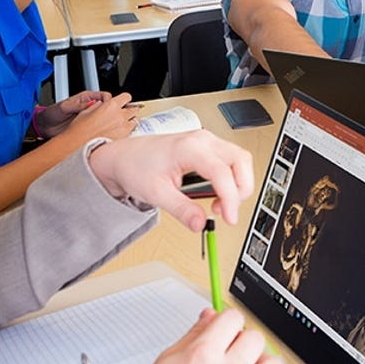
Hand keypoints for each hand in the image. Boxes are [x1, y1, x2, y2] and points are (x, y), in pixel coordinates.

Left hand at [38, 90, 116, 137]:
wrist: (45, 127)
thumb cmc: (52, 114)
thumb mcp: (64, 107)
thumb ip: (77, 105)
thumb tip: (90, 104)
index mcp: (86, 98)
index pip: (104, 96)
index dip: (109, 101)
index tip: (109, 107)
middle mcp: (90, 107)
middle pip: (108, 107)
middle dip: (114, 111)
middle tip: (116, 116)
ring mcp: (90, 118)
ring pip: (105, 118)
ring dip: (109, 121)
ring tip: (110, 125)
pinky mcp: (88, 127)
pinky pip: (99, 128)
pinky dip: (102, 130)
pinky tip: (102, 132)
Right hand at [54, 92, 139, 142]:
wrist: (78, 147)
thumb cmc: (79, 131)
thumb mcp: (86, 111)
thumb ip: (99, 106)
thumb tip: (102, 104)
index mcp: (111, 106)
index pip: (126, 97)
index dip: (124, 99)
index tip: (123, 102)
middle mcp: (120, 116)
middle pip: (134, 109)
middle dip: (129, 110)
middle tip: (121, 114)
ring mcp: (124, 128)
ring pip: (135, 121)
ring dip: (129, 121)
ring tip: (119, 125)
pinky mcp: (124, 138)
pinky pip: (131, 132)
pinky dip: (128, 131)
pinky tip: (118, 133)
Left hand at [86, 129, 254, 231]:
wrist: (123, 157)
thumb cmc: (136, 167)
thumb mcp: (156, 193)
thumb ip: (181, 210)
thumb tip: (200, 223)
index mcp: (189, 148)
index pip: (222, 173)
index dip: (231, 198)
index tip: (229, 219)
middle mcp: (202, 140)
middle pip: (240, 160)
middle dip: (241, 189)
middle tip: (228, 210)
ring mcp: (206, 140)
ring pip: (240, 158)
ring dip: (238, 183)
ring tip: (222, 203)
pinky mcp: (208, 146)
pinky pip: (232, 159)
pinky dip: (232, 178)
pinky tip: (220, 192)